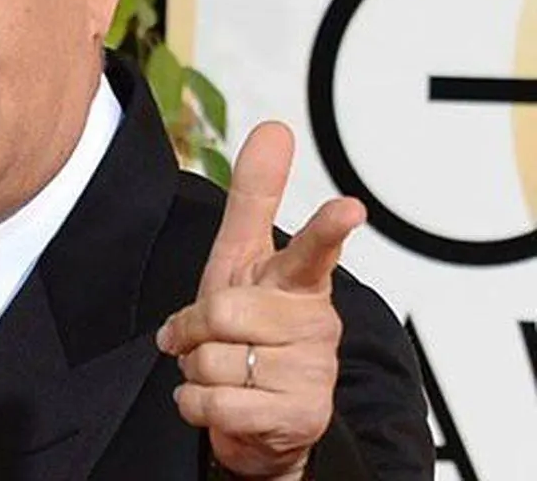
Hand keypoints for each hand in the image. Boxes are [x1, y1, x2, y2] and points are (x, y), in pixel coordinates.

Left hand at [155, 123, 364, 479]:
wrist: (256, 416)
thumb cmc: (247, 326)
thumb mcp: (241, 257)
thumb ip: (255, 196)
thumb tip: (274, 128)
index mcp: (299, 282)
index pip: (314, 250)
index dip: (327, 229)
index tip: (349, 208)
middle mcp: (314, 323)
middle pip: (223, 311)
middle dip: (195, 328)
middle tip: (209, 337)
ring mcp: (312, 372)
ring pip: (214, 360)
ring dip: (198, 370)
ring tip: (225, 372)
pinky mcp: (298, 416)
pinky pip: (216, 403)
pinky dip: (197, 404)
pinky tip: (221, 402)